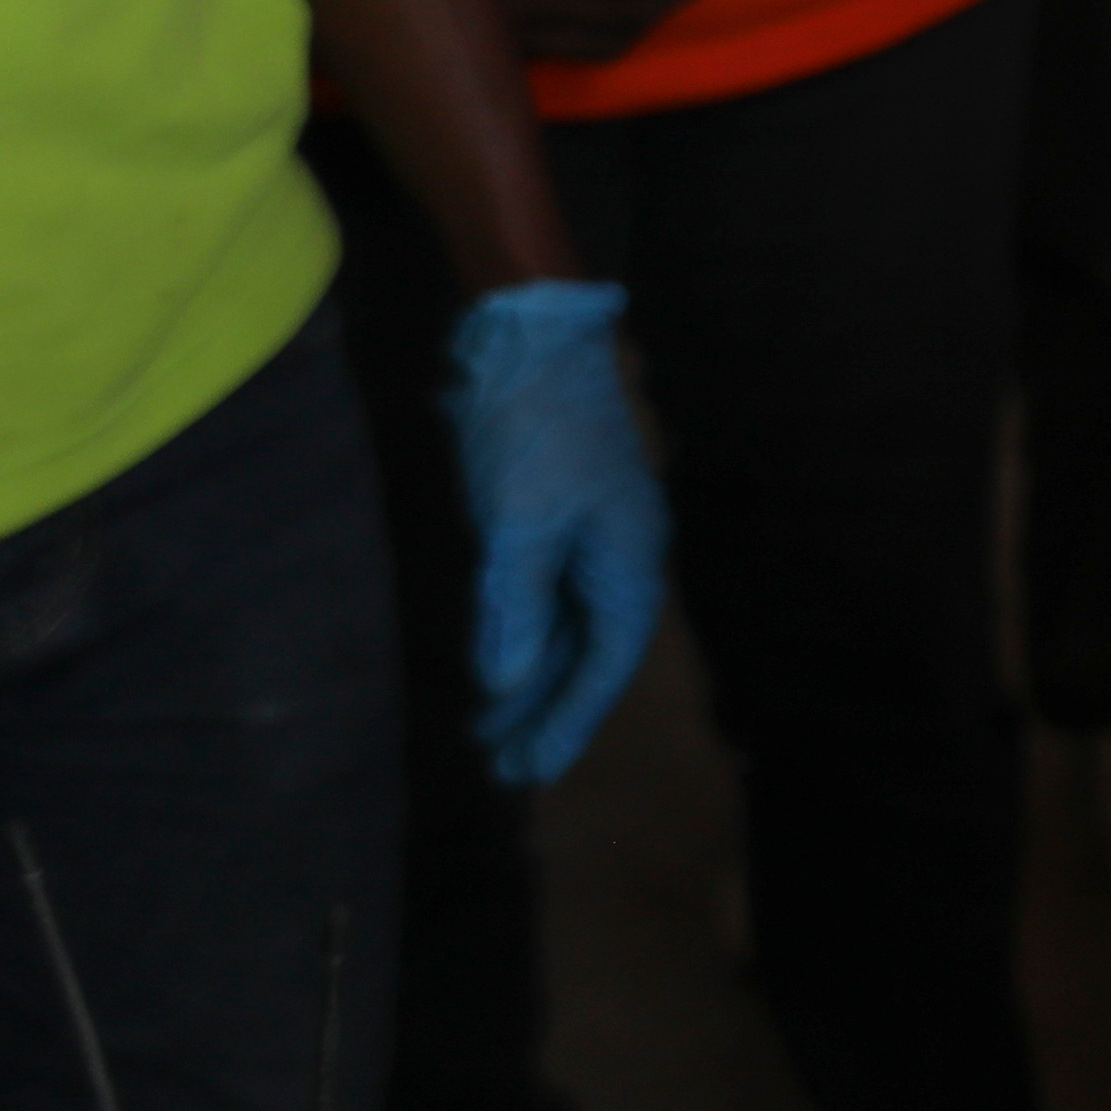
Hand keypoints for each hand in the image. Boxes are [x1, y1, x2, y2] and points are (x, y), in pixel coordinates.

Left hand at [441, 282, 664, 785]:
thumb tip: (506, 683)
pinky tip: (491, 664)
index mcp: (625, 556)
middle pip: (589, 652)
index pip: (605, 659)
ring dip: (528, 679)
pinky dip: (518, 637)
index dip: (569, 718)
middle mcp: (615, 555)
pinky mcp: (551, 520)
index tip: (531, 770)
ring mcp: (586, 536)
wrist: (526, 339)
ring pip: (563, 628)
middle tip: (503, 770)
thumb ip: (515, 606)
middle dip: (547, 711)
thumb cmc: (530, 427)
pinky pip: (542, 599)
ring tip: (485, 733)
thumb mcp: (517, 519)